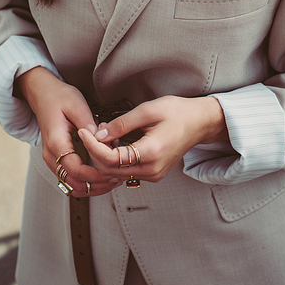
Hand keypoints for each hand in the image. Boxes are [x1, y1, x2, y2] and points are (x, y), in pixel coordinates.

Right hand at [15, 67, 122, 196]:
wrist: (42, 93)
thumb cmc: (59, 97)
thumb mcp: (77, 105)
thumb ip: (88, 124)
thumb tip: (100, 140)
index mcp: (56, 143)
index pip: (76, 170)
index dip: (96, 175)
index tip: (113, 172)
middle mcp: (51, 156)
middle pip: (74, 184)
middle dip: (97, 185)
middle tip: (117, 179)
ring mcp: (52, 159)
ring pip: (72, 185)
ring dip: (92, 186)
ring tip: (112, 179)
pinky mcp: (57, 159)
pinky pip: (70, 178)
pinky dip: (86, 181)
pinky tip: (101, 174)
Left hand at [78, 95, 227, 183]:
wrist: (200, 122)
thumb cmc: (178, 113)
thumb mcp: (148, 110)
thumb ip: (121, 124)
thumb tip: (99, 134)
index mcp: (151, 153)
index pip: (111, 158)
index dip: (93, 146)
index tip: (84, 131)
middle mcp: (151, 170)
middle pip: (110, 170)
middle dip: (96, 151)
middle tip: (93, 130)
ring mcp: (153, 175)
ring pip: (117, 173)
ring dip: (105, 155)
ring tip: (106, 134)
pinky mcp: (153, 174)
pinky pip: (127, 171)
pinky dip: (116, 159)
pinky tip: (117, 142)